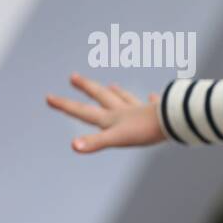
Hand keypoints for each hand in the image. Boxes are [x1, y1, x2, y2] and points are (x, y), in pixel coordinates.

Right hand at [46, 73, 164, 152]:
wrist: (174, 121)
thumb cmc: (145, 130)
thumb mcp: (117, 138)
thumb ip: (95, 142)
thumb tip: (73, 145)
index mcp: (111, 118)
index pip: (83, 112)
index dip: (65, 106)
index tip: (48, 96)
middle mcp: (124, 111)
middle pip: (101, 97)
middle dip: (86, 88)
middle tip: (73, 76)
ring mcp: (141, 111)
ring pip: (126, 99)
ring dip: (117, 92)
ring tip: (111, 85)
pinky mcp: (159, 113)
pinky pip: (153, 105)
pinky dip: (151, 101)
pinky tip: (153, 97)